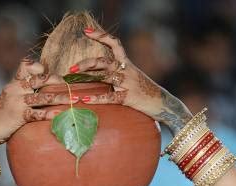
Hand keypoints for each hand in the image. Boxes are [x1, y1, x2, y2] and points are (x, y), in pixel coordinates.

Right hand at [0, 59, 69, 145]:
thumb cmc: (0, 118)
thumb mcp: (9, 100)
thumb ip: (22, 94)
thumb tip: (41, 94)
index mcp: (13, 84)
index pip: (25, 65)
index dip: (39, 67)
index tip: (50, 73)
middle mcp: (15, 89)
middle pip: (39, 79)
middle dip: (56, 80)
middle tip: (69, 86)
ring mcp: (17, 102)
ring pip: (42, 96)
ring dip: (60, 98)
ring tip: (73, 100)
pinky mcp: (19, 116)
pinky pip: (37, 113)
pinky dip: (49, 114)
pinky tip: (59, 115)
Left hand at [70, 29, 191, 133]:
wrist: (163, 103)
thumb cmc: (145, 92)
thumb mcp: (132, 78)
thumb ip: (117, 75)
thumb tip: (98, 77)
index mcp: (127, 64)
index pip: (115, 43)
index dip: (101, 36)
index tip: (86, 31)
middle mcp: (126, 71)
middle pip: (104, 61)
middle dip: (87, 63)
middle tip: (72, 68)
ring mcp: (127, 84)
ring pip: (105, 76)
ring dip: (88, 76)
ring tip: (73, 79)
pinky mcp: (128, 98)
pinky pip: (110, 97)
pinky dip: (97, 98)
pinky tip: (85, 100)